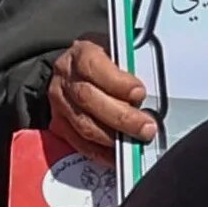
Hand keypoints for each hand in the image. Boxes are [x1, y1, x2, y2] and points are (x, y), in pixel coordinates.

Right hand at [46, 36, 155, 164]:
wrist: (75, 71)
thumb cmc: (103, 60)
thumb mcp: (116, 51)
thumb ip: (129, 65)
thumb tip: (147, 90)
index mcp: (80, 53)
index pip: (94, 66)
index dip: (117, 82)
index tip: (139, 93)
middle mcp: (66, 79)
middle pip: (89, 99)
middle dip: (121, 117)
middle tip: (146, 127)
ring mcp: (60, 104)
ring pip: (84, 125)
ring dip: (113, 137)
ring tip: (136, 141)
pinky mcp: (60, 125)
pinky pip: (79, 143)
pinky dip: (101, 152)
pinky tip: (118, 155)